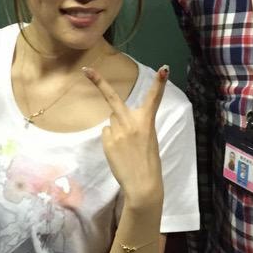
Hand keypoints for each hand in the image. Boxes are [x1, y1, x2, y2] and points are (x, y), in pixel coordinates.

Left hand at [83, 65, 168, 208]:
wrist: (142, 184)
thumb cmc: (149, 162)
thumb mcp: (149, 139)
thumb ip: (136, 125)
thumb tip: (117, 118)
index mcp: (147, 121)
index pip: (154, 98)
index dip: (159, 83)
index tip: (165, 68)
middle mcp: (130, 122)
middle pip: (112, 98)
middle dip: (99, 82)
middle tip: (86, 70)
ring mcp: (117, 132)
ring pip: (111, 121)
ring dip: (116, 127)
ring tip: (126, 145)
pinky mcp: (107, 142)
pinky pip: (107, 133)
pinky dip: (111, 140)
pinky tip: (119, 152)